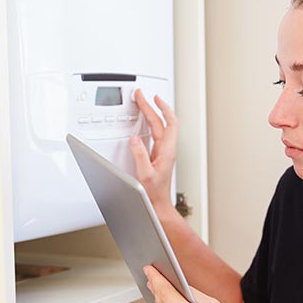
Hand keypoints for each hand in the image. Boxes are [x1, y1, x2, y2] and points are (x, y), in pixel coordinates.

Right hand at [129, 89, 176, 209]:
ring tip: (144, 104)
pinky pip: (155, 135)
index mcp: (166, 151)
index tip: (153, 98)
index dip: (163, 108)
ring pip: (160, 127)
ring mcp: (163, 153)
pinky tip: (143, 124)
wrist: (158, 206)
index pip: (169, 123)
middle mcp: (166, 150)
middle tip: (142, 96)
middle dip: (152, 107)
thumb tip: (134, 139)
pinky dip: (150, 125)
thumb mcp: (144, 174)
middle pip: (162, 122)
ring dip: (152, 114)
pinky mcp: (158, 157)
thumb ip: (139, 155)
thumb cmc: (154, 194)